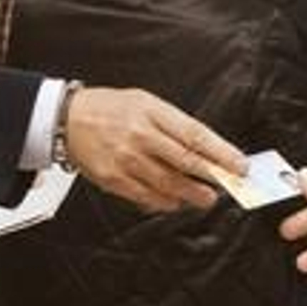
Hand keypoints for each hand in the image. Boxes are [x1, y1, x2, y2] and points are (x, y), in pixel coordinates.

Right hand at [64, 86, 244, 211]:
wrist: (67, 119)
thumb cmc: (110, 109)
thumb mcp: (145, 103)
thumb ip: (174, 125)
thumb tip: (205, 149)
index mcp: (152, 111)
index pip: (195, 134)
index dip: (221, 152)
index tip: (239, 164)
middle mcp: (140, 135)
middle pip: (185, 160)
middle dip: (213, 176)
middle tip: (229, 185)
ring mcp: (126, 159)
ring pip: (168, 183)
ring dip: (192, 194)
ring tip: (206, 198)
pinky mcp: (114, 178)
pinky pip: (146, 195)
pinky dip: (165, 202)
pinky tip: (176, 202)